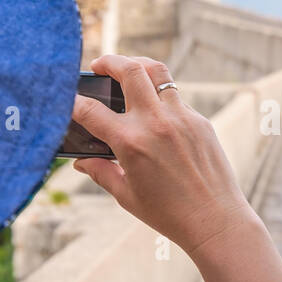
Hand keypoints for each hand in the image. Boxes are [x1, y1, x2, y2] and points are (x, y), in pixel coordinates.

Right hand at [70, 55, 258, 256]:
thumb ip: (100, 172)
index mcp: (130, 142)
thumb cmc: (168, 214)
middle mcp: (155, 122)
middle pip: (129, 70)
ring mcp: (181, 118)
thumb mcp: (126, 196)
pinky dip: (160, 96)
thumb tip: (81, 161)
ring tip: (127, 70)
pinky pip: (176, 98)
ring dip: (138, 65)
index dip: (71, 102)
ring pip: (158, 72)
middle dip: (109, 61)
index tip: (66, 99)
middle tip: (98, 66)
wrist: (215, 220)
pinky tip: (154, 110)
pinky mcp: (200, 121)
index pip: (90, 110)